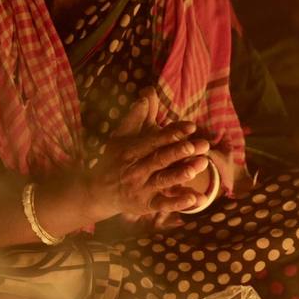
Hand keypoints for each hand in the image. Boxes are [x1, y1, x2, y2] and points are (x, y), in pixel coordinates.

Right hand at [77, 96, 210, 222]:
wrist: (97, 192)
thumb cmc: (114, 159)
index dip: (172, 134)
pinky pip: (162, 204)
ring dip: (182, 174)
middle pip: (160, 159)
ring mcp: (140, 188)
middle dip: (180, 152)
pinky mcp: (145, 205)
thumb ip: (135, 116)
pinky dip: (177, 202)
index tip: (191, 127)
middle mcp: (135, 169)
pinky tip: (194, 198)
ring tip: (201, 166)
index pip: (153, 141)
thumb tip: (147, 93)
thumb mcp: (120, 136)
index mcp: (131, 151)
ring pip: (163, 180)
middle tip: (199, 145)